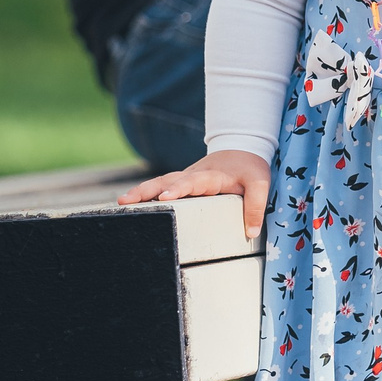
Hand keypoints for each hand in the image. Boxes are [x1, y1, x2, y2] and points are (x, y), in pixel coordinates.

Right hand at [118, 150, 272, 237]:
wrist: (241, 148)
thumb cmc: (250, 168)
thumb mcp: (260, 184)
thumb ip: (257, 206)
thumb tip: (251, 232)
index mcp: (211, 176)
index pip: (193, 182)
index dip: (178, 189)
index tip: (164, 197)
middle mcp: (192, 175)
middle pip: (166, 181)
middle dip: (146, 191)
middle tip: (126, 201)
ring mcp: (184, 178)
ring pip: (158, 182)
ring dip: (140, 192)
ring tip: (121, 203)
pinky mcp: (180, 183)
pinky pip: (160, 187)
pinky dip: (144, 194)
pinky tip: (129, 206)